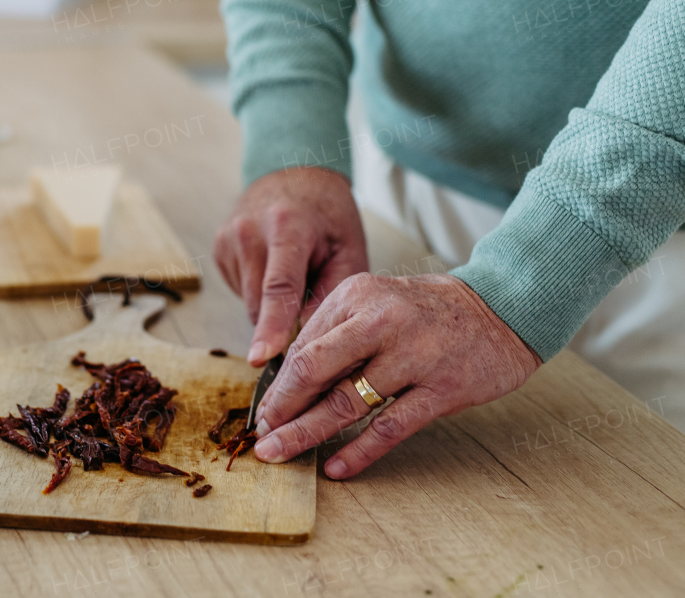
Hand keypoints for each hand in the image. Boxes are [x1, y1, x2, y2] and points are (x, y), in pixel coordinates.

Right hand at [213, 167, 367, 364]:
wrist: (294, 174)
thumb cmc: (328, 216)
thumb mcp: (349, 250)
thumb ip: (332, 294)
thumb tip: (307, 339)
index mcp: (287, 226)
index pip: (278, 286)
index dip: (271, 326)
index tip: (261, 358)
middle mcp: (249, 230)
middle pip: (259, 302)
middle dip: (281, 323)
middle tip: (308, 314)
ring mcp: (228, 238)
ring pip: (249, 301)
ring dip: (272, 304)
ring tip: (295, 273)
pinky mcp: (218, 247)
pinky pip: (241, 289)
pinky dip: (259, 290)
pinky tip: (273, 266)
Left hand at [251, 273, 541, 478]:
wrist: (502, 308)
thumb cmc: (428, 312)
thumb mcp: (375, 302)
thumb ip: (335, 334)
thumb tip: (289, 382)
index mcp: (356, 295)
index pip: (303, 347)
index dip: (278, 385)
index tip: (262, 412)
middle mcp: (381, 320)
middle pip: (314, 371)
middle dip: (282, 409)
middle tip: (261, 437)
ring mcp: (414, 355)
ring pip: (347, 402)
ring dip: (307, 433)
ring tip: (281, 454)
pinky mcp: (442, 388)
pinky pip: (390, 427)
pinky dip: (359, 450)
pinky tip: (335, 467)